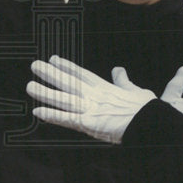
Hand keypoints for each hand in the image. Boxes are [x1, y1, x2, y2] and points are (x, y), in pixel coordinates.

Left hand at [26, 55, 156, 143]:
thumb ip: (124, 81)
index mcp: (107, 88)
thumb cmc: (147, 109)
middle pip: (69, 82)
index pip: (82, 75)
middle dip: (51, 74)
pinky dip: (53, 116)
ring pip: (64, 99)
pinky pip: (67, 119)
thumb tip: (118, 69)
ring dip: (46, 92)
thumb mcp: (137, 90)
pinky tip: (38, 112)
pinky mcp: (90, 123)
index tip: (54, 60)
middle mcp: (96, 96)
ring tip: (30, 86)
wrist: (152, 122)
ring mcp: (92, 108)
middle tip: (35, 66)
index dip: (67, 67)